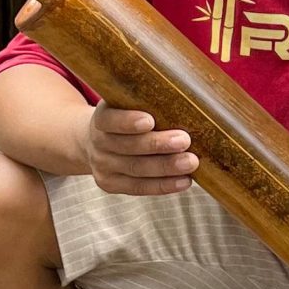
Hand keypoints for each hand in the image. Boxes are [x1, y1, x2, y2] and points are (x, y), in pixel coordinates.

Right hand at [79, 102, 196, 196]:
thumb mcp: (128, 103)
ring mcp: (103, 166)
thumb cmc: (128, 116)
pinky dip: (163, 185)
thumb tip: (187, 101)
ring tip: (190, 162)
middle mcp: (98, 142)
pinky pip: (138, 187)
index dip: (128, 121)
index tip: (150, 121)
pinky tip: (184, 181)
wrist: (99, 140)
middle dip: (158, 144)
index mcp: (101, 118)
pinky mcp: (110, 184)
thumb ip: (148, 101)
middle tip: (184, 141)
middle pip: (128, 146)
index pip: (109, 120)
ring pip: (136, 169)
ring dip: (166, 167)